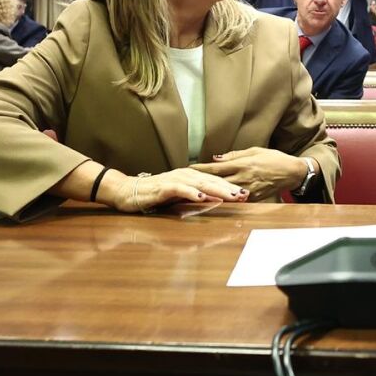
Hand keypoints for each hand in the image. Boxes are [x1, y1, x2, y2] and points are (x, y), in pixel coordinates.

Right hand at [109, 168, 246, 210]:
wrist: (129, 191)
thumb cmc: (155, 195)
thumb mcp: (179, 196)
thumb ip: (196, 196)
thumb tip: (214, 200)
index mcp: (191, 177)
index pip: (215, 182)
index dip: (231, 187)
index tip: (247, 194)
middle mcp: (186, 175)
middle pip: (212, 181)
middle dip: (230, 188)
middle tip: (246, 194)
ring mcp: (175, 180)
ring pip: (201, 184)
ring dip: (217, 190)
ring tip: (232, 195)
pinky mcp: (164, 187)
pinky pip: (180, 189)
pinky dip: (192, 192)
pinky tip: (202, 197)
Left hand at [192, 147, 307, 200]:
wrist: (292, 172)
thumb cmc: (274, 158)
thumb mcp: (254, 150)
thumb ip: (234, 155)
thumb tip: (216, 158)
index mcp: (242, 164)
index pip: (216, 168)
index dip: (201, 169)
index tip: (188, 169)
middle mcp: (243, 178)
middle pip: (217, 183)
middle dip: (201, 183)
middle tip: (186, 183)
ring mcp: (248, 190)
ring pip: (224, 194)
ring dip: (210, 194)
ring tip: (195, 194)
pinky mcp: (254, 199)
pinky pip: (236, 201)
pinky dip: (224, 201)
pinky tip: (214, 202)